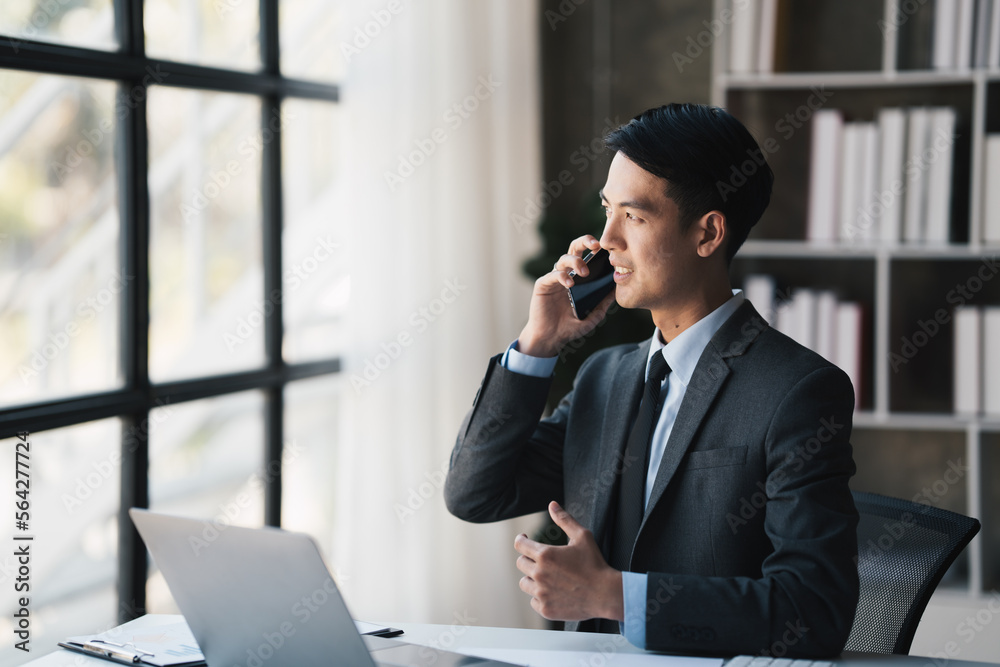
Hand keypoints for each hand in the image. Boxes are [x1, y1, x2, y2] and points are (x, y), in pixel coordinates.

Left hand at [514, 501, 623, 621]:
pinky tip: (552, 592)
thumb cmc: (595, 563)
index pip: (519, 545)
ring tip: (548, 577)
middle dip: (529, 559)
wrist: (605, 594)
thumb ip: (564, 519)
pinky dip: (540, 596)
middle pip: (520, 563)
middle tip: (542, 561)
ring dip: (532, 578)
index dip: (521, 540)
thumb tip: (552, 504)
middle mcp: (539, 573)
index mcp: (545, 555)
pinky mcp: (545, 609)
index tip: (525, 540)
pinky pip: (533, 601)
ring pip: (524, 583)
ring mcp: (541, 593)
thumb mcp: (582, 536)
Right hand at [516, 235, 616, 357]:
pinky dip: (562, 276)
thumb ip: (604, 303)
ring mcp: (554, 279)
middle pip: (574, 249)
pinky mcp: (543, 285)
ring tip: (584, 273)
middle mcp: (566, 275)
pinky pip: (553, 275)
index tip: (608, 249)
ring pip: (563, 259)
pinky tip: (570, 284)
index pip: (587, 256)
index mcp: (578, 279)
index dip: (595, 249)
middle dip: (585, 241)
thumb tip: (616, 289)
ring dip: (575, 262)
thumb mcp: (592, 316)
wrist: (551, 339)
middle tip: (596, 245)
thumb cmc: (570, 328)